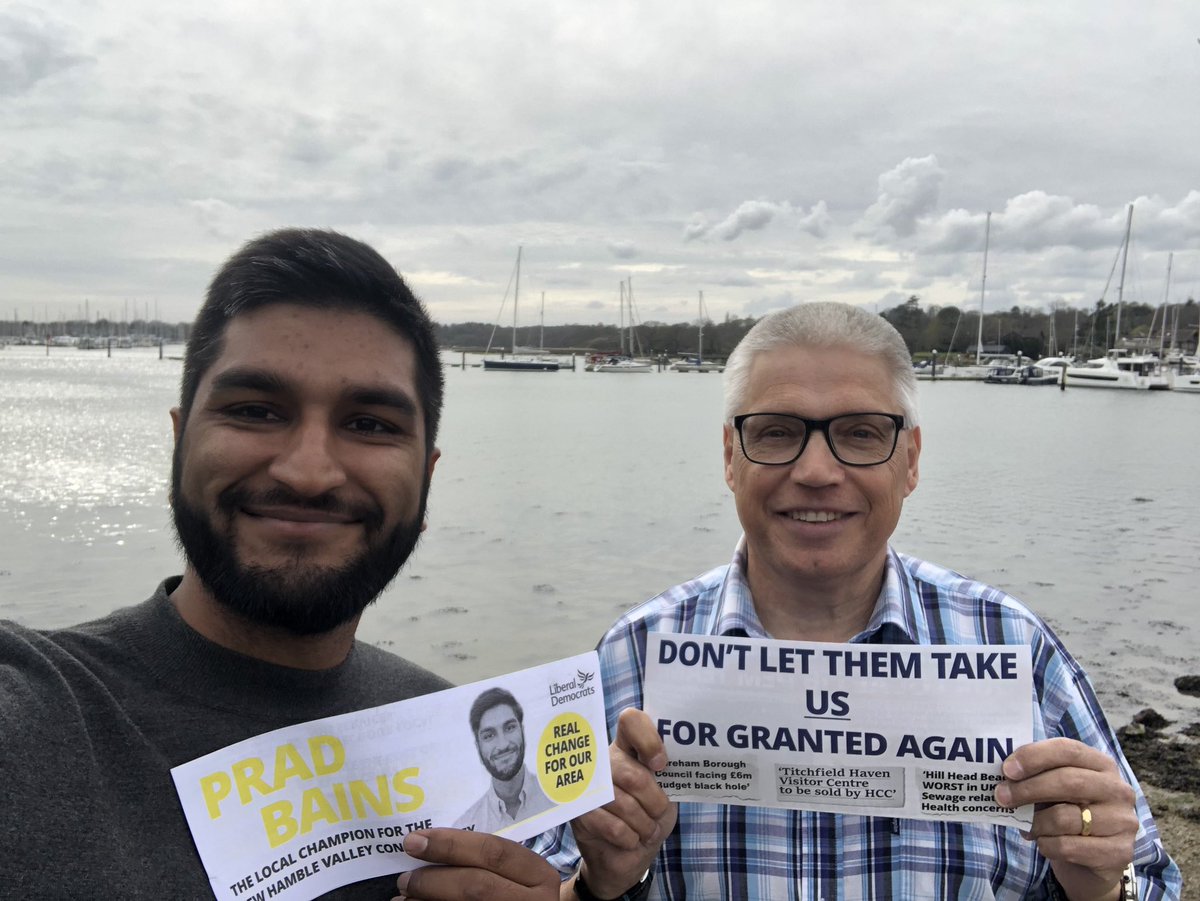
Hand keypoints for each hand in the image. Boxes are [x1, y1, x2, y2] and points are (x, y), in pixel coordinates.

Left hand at [392, 829, 559, 899]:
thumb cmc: (514, 893)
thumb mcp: (514, 874)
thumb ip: (486, 860)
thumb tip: (430, 845)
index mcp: (538, 874)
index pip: (493, 851)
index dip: (451, 843)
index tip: (415, 839)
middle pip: (476, 885)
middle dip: (433, 879)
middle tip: (404, 879)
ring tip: (403, 898)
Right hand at [568, 707, 676, 898]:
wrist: (629, 855)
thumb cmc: (650, 816)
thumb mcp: (666, 793)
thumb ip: (669, 775)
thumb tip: (678, 766)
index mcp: (628, 747)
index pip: (632, 722)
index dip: (648, 740)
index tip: (661, 765)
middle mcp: (605, 760)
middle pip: (634, 776)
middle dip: (655, 802)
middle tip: (658, 814)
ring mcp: (589, 786)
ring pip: (624, 804)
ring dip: (644, 825)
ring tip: (646, 830)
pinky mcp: (580, 812)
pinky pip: (614, 827)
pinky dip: (631, 838)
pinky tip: (630, 839)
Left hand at [995, 738, 1137, 900]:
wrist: (1094, 860)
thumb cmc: (1069, 814)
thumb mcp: (1056, 791)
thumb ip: (1037, 778)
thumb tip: (1004, 777)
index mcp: (1102, 765)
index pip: (1068, 750)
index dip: (1035, 756)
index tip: (1007, 769)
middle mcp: (1118, 790)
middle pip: (1068, 781)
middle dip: (1028, 788)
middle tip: (1001, 797)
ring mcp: (1123, 822)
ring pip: (1065, 818)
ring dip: (1036, 823)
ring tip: (1027, 827)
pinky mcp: (1119, 852)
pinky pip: (1068, 847)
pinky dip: (1047, 845)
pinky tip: (1044, 844)